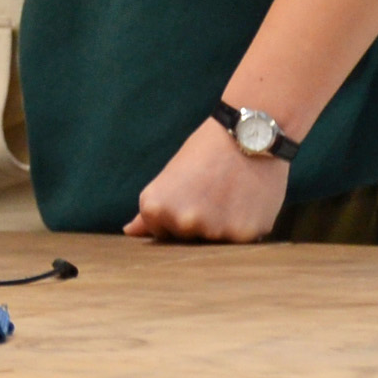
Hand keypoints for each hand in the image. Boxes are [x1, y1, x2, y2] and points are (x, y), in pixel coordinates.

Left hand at [124, 121, 293, 242]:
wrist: (248, 134)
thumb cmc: (206, 152)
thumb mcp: (169, 176)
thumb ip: (149, 212)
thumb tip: (129, 232)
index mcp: (155, 209)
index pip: (162, 233)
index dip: (178, 213)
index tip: (190, 192)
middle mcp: (182, 223)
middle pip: (188, 241)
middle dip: (200, 222)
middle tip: (213, 191)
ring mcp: (213, 231)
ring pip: (216, 243)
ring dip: (224, 226)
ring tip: (232, 194)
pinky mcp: (244, 235)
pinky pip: (242, 241)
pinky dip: (246, 225)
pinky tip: (248, 201)